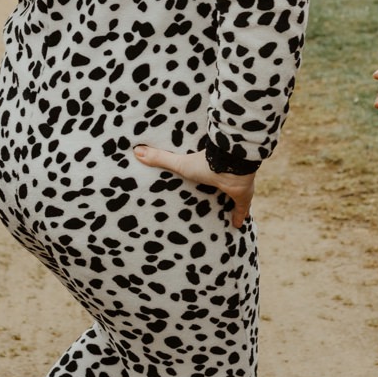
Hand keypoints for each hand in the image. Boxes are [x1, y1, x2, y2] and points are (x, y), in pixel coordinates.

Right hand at [132, 143, 256, 228]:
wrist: (232, 167)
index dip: (205, 178)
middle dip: (219, 191)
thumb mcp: (180, 164)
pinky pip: (242, 210)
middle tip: (213, 200)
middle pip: (221, 186)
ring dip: (231, 204)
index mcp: (210, 169)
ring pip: (234, 197)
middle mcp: (223, 178)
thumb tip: (135, 151)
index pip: (207, 174)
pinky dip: (239, 217)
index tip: (201, 182)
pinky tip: (237, 226)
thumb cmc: (206, 164)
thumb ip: (160, 158)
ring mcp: (234, 189)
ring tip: (225, 215)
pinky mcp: (242, 199)